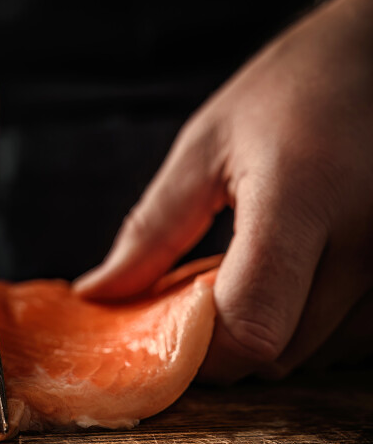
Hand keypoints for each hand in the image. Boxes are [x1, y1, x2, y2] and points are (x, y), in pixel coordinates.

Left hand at [74, 0, 372, 382]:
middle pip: (281, 353)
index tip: (164, 340)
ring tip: (246, 284)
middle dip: (225, 350)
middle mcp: (367, 238)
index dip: (198, 353)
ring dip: (271, 339)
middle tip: (193, 312)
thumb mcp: (205, 147)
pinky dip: (314, 330)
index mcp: (303, 198)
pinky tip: (292, 285)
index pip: (250, 324)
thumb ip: (151, 230)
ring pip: (320, 354)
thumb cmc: (291, 89)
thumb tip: (98, 294)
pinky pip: (358, 336)